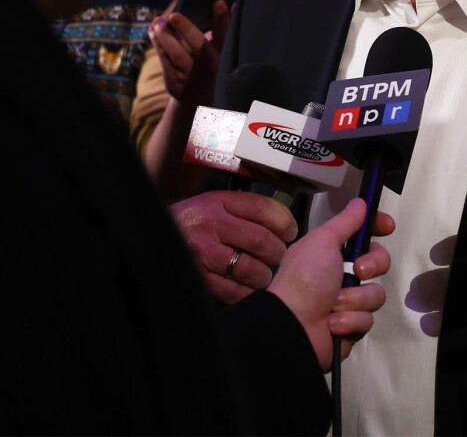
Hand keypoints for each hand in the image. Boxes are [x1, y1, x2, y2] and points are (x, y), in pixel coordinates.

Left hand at [148, 0, 229, 104]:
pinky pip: (165, 63)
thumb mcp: (221, 51)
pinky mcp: (174, 85)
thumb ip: (223, 28)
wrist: (199, 102)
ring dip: (166, 37)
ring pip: (178, 55)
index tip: (218, 2)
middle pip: (198, 46)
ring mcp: (192, 79)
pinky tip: (154, 34)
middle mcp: (211, 69)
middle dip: (186, 29)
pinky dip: (159, 46)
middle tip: (173, 16)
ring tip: (157, 23)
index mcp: (224, 57)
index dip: (222, 20)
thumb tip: (225, 3)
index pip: (225, 35)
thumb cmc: (212, 68)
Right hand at [171, 189, 297, 303]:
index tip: (291, 231)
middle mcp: (211, 224)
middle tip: (279, 256)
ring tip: (264, 275)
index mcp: (218, 201)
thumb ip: (240, 209)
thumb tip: (279, 222)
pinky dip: (247, 292)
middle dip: (277, 251)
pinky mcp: (197, 278)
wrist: (148, 239)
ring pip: (250, 268)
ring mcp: (203, 253)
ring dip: (264, 275)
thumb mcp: (212, 205)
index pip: (262, 207)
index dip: (284, 221)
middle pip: (261, 239)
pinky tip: (249, 290)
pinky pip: (233, 291)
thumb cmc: (189, 224)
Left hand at [270, 198, 393, 370]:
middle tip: (359, 271)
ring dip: (355, 299)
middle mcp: (342, 275)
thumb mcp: (323, 241)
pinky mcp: (352, 327)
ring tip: (333, 305)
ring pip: (375, 294)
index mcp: (333, 253)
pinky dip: (349, 321)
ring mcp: (349, 303)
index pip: (364, 235)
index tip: (388, 226)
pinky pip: (366, 320)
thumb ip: (345, 221)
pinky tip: (332, 324)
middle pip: (379, 262)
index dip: (378, 228)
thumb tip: (360, 202)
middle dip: (373, 265)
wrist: (292, 326)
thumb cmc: (306, 278)